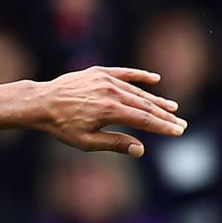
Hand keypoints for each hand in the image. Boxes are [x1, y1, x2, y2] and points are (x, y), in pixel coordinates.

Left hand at [31, 66, 185, 156]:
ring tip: (172, 107)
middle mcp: (111, 92)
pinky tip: (155, 79)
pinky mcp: (99, 72)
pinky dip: (140, 76)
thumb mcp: (86, 141)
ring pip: (137, 91)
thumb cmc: (61, 126)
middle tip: (180, 123)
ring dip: (155, 99)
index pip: (144, 119)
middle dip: (164, 115)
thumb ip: (115, 143)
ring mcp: (106, 80)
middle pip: (145, 105)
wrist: (40, 103)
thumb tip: (140, 150)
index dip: (162, 126)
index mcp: (110, 110)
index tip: (178, 132)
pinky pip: (124, 73)